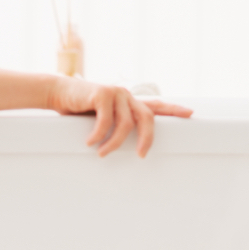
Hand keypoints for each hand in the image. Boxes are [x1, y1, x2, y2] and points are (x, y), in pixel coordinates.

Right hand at [48, 77, 193, 157]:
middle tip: (141, 156)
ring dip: (114, 143)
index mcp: (128, 102)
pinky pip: (106, 120)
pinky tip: (90, 142)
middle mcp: (126, 95)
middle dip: (147, 138)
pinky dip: (99, 135)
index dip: (173, 109)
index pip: (155, 106)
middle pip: (147, 118)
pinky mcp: (102, 93)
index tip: (190, 114)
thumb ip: (115, 126)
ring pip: (126, 124)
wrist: (58, 93)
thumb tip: (126, 147)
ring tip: (102, 153)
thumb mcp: (100, 118)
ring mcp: (115, 93)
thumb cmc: (78, 109)